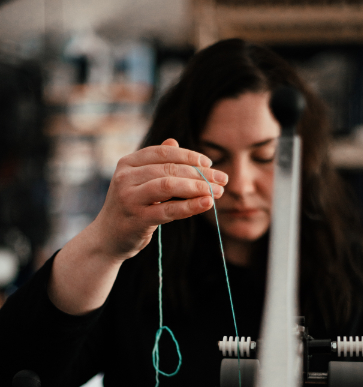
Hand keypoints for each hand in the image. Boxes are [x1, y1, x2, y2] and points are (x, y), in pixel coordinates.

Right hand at [92, 138, 227, 261]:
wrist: (108, 238)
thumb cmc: (130, 207)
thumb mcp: (140, 182)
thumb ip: (156, 164)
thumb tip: (174, 142)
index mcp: (127, 163)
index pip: (163, 152)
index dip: (189, 156)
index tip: (209, 164)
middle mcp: (125, 177)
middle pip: (169, 169)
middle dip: (200, 174)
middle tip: (223, 180)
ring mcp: (129, 198)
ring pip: (169, 186)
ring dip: (198, 187)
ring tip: (217, 192)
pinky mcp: (137, 219)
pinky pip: (169, 210)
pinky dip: (190, 206)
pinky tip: (207, 204)